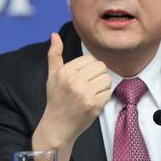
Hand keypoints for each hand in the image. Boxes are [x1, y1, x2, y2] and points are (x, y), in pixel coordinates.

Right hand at [32, 32, 111, 160]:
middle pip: (101, 67)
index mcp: (65, 72)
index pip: (90, 59)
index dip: (89, 67)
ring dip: (102, 85)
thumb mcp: (52, 76)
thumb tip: (55, 35)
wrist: (57, 126)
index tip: (83, 77)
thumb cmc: (56, 99)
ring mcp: (85, 94)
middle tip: (89, 84)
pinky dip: (104, 96)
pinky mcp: (94, 105)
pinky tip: (94, 101)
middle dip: (97, 75)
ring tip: (92, 92)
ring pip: (106, 79)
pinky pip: (108, 92)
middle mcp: (74, 81)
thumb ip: (54, 54)